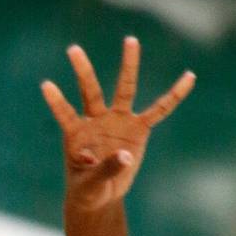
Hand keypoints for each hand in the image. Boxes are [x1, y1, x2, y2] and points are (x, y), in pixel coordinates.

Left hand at [41, 37, 194, 212]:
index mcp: (76, 134)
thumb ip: (105, 170)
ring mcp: (118, 121)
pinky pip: (159, 110)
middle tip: (72, 49)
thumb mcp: (91, 185)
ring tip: (131, 40)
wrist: (100, 195)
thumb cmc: (87, 190)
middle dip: (83, 71)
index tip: (45, 85)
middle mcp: (96, 121)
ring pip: (124, 90)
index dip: (56, 101)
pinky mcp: (138, 129)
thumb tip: (124, 155)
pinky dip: (174, 95)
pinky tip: (189, 77)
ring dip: (128, 66)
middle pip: (90, 91)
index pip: (65, 114)